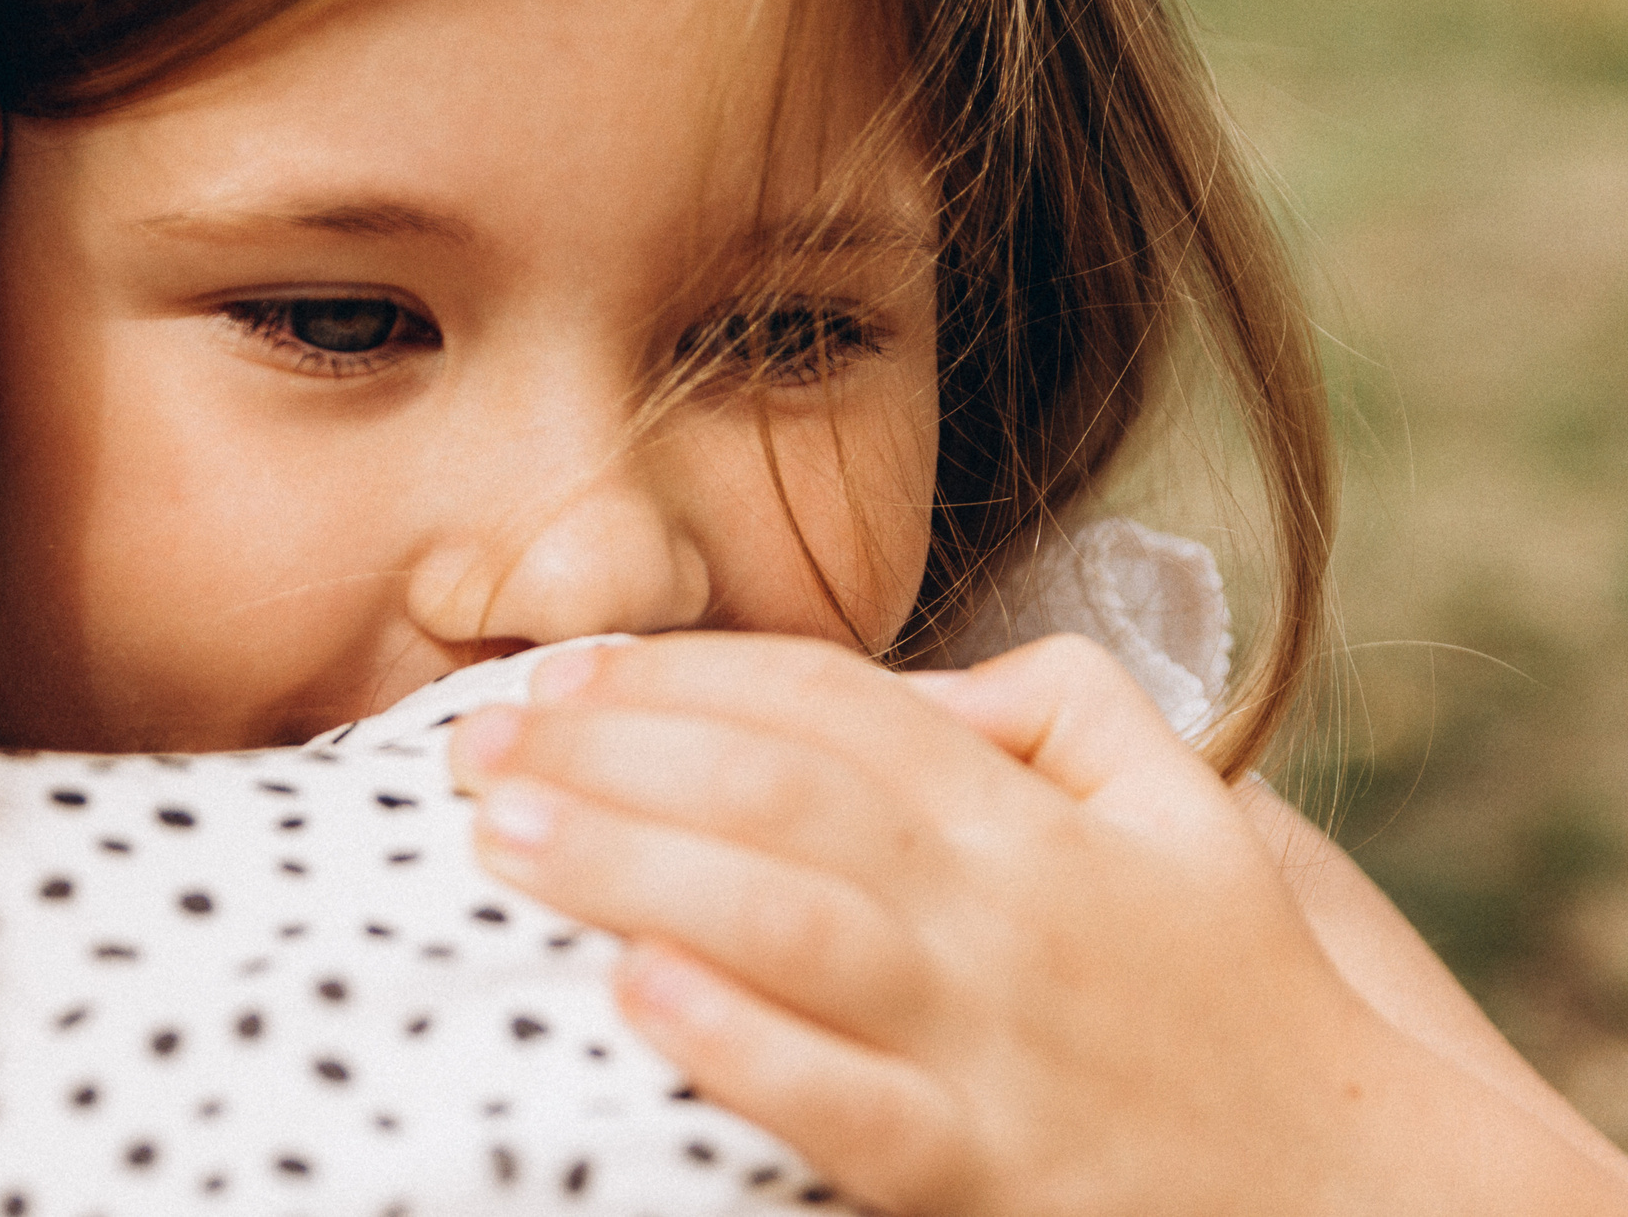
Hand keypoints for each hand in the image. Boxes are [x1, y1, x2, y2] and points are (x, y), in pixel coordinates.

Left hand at [449, 632, 1627, 1215]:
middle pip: (777, 794)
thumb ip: (1054, 701)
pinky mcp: (981, 1174)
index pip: (829, 705)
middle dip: (610, 752)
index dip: (680, 675)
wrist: (1362, 1193)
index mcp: (1023, 816)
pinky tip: (636, 994)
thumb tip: (912, 682)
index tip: (556, 670)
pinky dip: (740, 1045)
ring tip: (498, 832)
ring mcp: (987, 1042)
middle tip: (472, 741)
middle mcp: (996, 910)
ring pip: (791, 923)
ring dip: (632, 866)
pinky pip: (844, 1102)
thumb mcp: (1182, 801)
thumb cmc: (1232, 986)